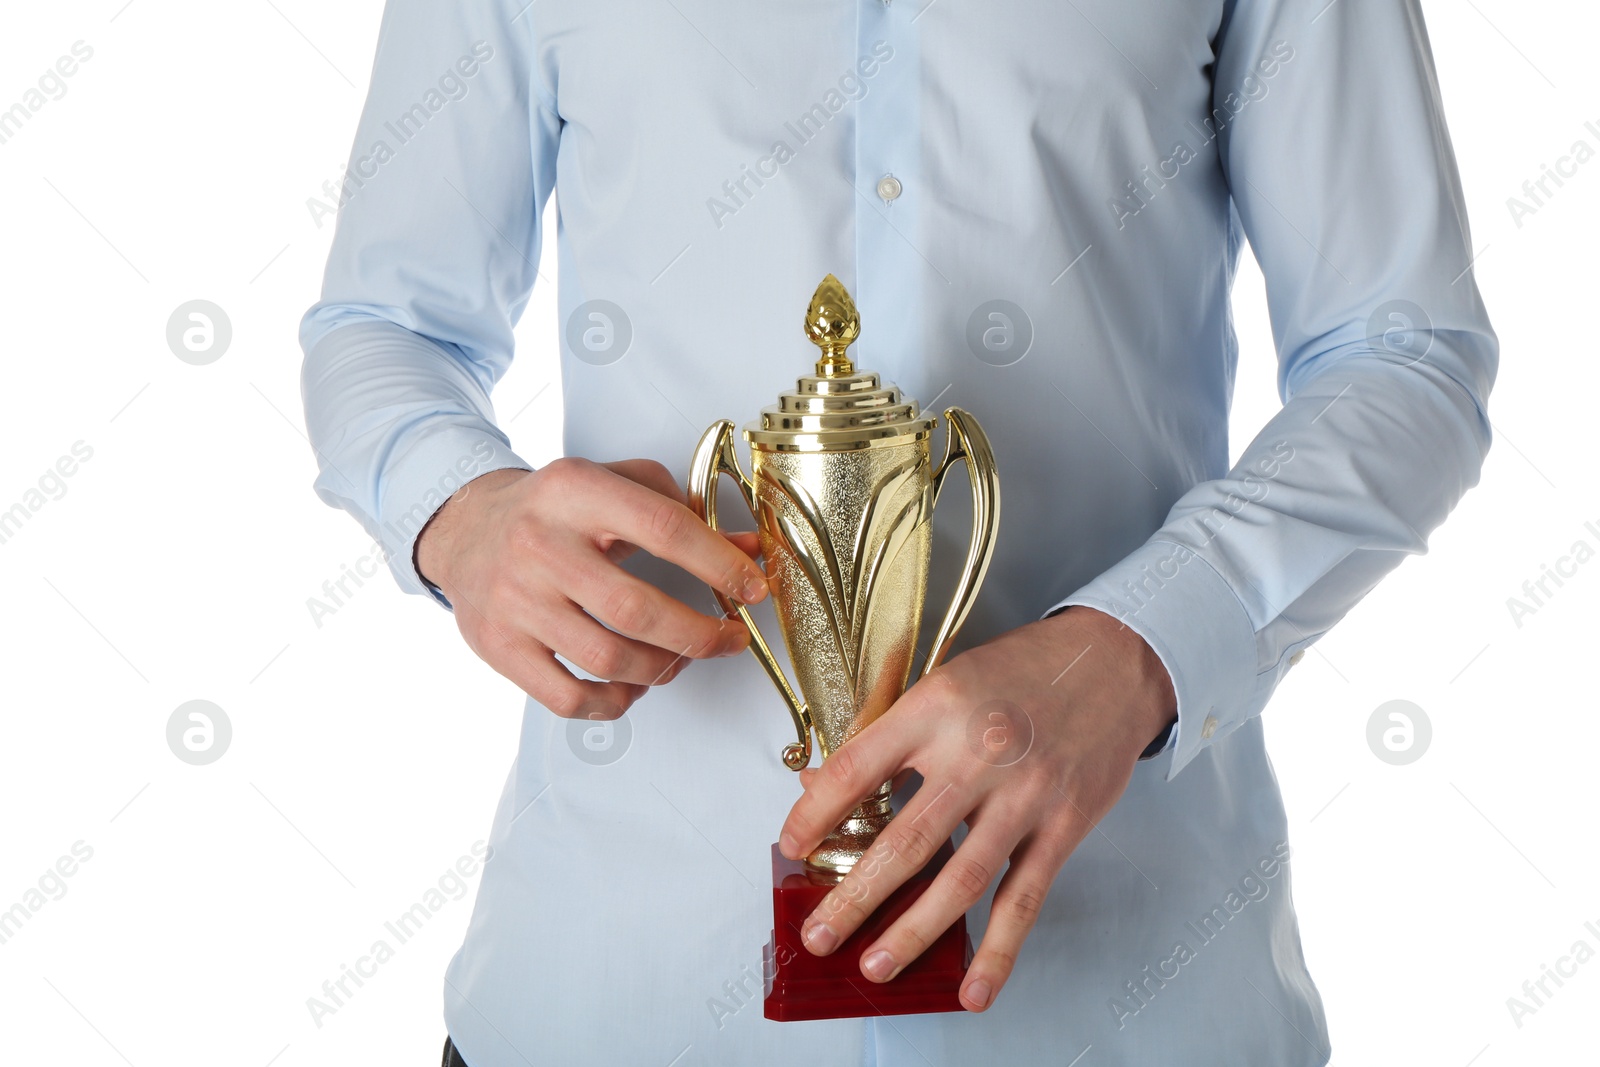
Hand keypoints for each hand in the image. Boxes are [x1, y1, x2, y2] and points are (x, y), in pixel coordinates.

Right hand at [414, 458, 767, 717]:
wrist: (466, 526)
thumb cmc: (553, 508)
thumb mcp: (616, 485)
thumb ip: (684, 510)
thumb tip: (749, 550)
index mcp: (575, 491)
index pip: (663, 528)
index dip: (719, 563)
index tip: (753, 588)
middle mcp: (540, 544)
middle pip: (637, 609)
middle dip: (700, 634)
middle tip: (730, 638)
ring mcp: (515, 600)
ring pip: (608, 660)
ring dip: (663, 669)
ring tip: (681, 657)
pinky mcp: (499, 646)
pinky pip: (568, 698)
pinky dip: (614, 702)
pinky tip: (633, 683)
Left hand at [778, 605, 1176, 1011]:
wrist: (1113, 662)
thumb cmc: (1022, 670)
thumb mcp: (946, 682)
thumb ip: (890, 736)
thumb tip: (824, 784)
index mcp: (936, 707)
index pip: (860, 767)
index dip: (816, 812)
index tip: (791, 846)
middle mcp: (977, 752)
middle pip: (905, 838)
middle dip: (855, 896)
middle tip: (819, 934)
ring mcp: (1024, 794)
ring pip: (960, 878)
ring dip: (914, 930)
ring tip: (877, 965)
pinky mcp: (1062, 826)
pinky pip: (1023, 898)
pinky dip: (997, 949)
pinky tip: (974, 987)